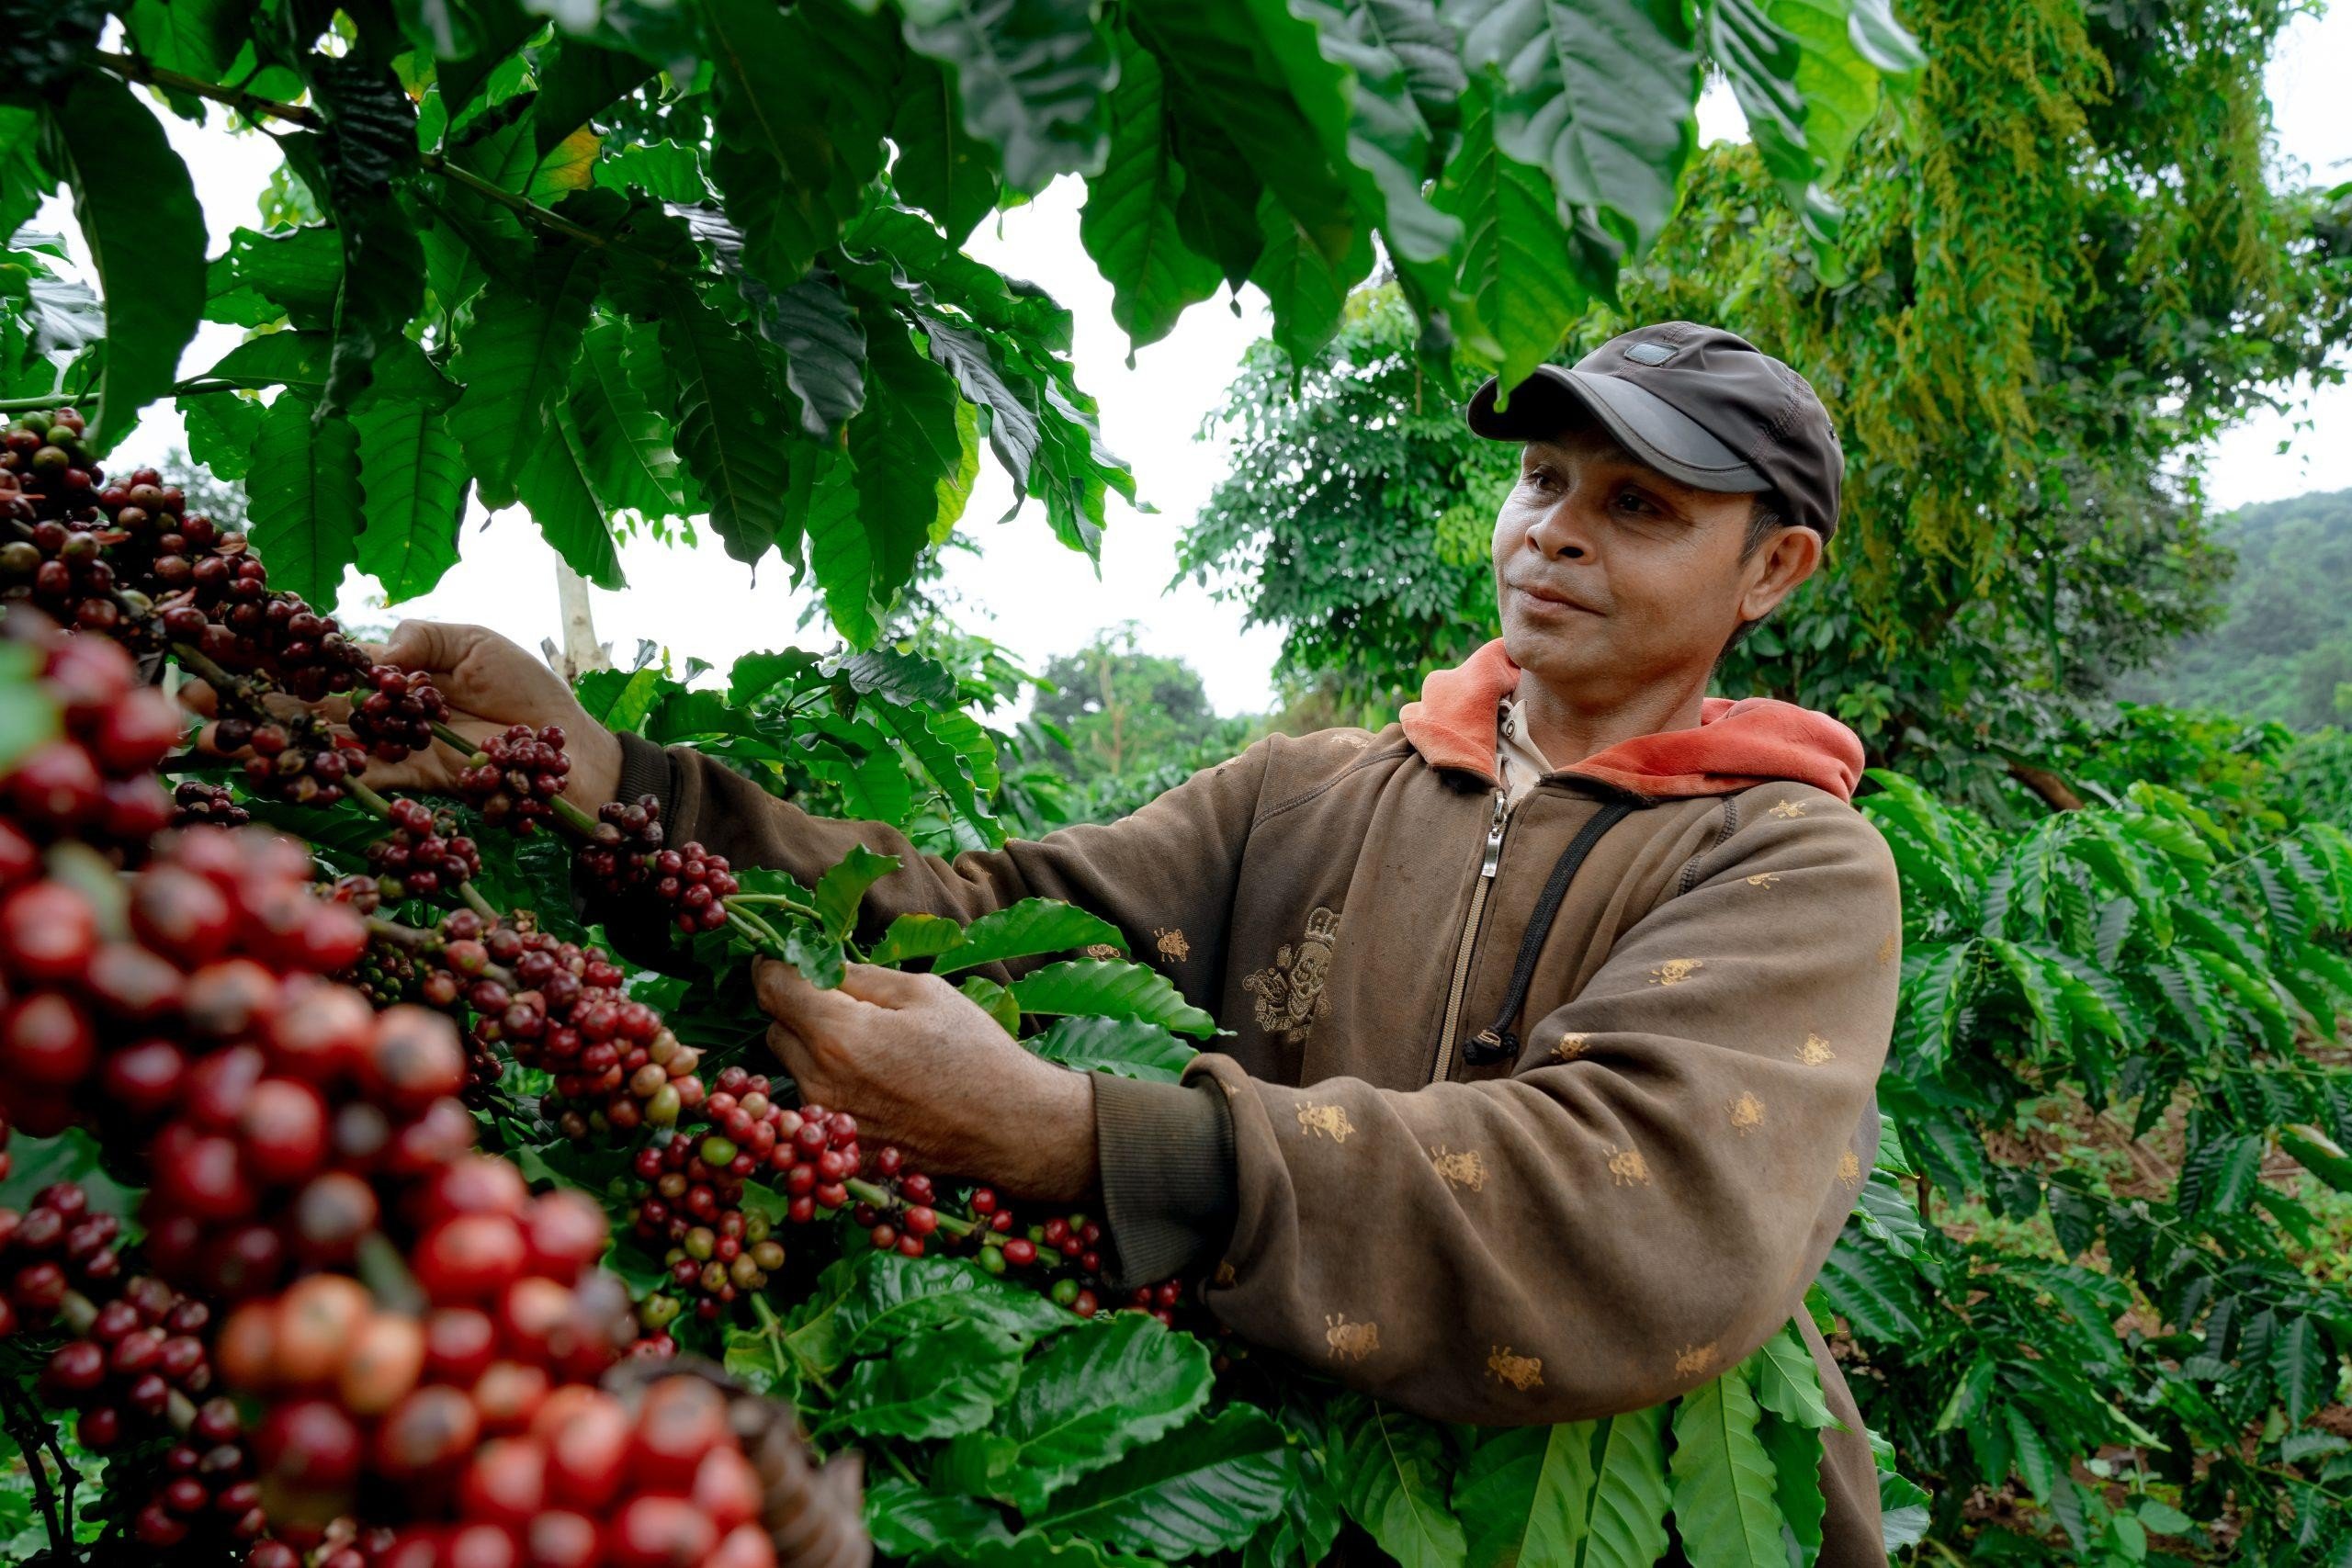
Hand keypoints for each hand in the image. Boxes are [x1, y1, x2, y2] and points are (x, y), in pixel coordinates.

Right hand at [184, 620, 622, 807]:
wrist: (568, 750)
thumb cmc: (526, 687)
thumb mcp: (474, 641)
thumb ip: (420, 639)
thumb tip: (374, 651)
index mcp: (388, 666)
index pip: (317, 652)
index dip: (270, 643)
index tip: (219, 630)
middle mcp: (378, 706)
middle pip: (301, 697)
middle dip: (247, 693)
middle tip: (191, 690)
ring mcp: (389, 744)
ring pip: (316, 737)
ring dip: (266, 735)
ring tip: (212, 732)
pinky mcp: (411, 778)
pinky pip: (358, 775)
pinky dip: (321, 771)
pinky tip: (278, 769)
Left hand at [755, 960, 1097, 1202]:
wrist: (1009, 1127)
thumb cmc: (975, 1052)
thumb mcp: (923, 992)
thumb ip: (858, 975)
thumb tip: (816, 963)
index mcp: (838, 1035)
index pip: (771, 988)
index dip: (773, 964)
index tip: (780, 956)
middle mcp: (819, 1082)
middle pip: (775, 1028)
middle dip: (797, 1008)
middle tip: (843, 1003)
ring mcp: (827, 1123)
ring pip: (792, 1068)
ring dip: (812, 1050)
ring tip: (868, 1048)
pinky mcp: (841, 1150)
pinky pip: (814, 1105)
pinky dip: (830, 1087)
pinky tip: (875, 1084)